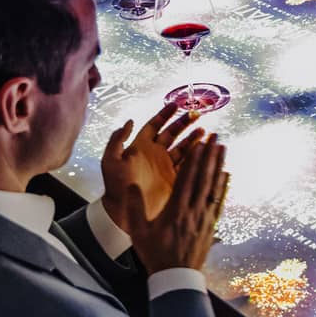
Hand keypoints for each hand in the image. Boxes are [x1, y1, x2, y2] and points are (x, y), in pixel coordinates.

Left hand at [99, 104, 203, 232]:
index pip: (155, 125)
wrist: (123, 211)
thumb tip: (129, 121)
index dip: (165, 114)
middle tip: (196, 115)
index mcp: (141, 147)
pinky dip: (197, 157)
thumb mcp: (110, 160)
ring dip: (193, 138)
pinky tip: (205, 149)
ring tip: (204, 131)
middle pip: (172, 133)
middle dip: (184, 123)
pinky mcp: (174, 180)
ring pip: (183, 148)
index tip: (175, 104)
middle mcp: (155, 154)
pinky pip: (188, 165)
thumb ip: (118, 140)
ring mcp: (166, 167)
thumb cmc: (115, 186)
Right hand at [123, 136, 228, 275]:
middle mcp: (193, 211)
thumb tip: (131, 185)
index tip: (199, 142)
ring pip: (214, 186)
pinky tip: (226, 174)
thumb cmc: (155, 254)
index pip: (187, 179)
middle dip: (210, 155)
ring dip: (219, 165)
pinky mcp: (211, 225)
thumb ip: (134, 208)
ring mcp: (205, 218)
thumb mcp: (138, 232)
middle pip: (204, 178)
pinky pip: (219, 201)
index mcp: (176, 210)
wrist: (176, 277)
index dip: (194, 159)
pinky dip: (223, 186)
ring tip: (223, 148)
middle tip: (216, 137)